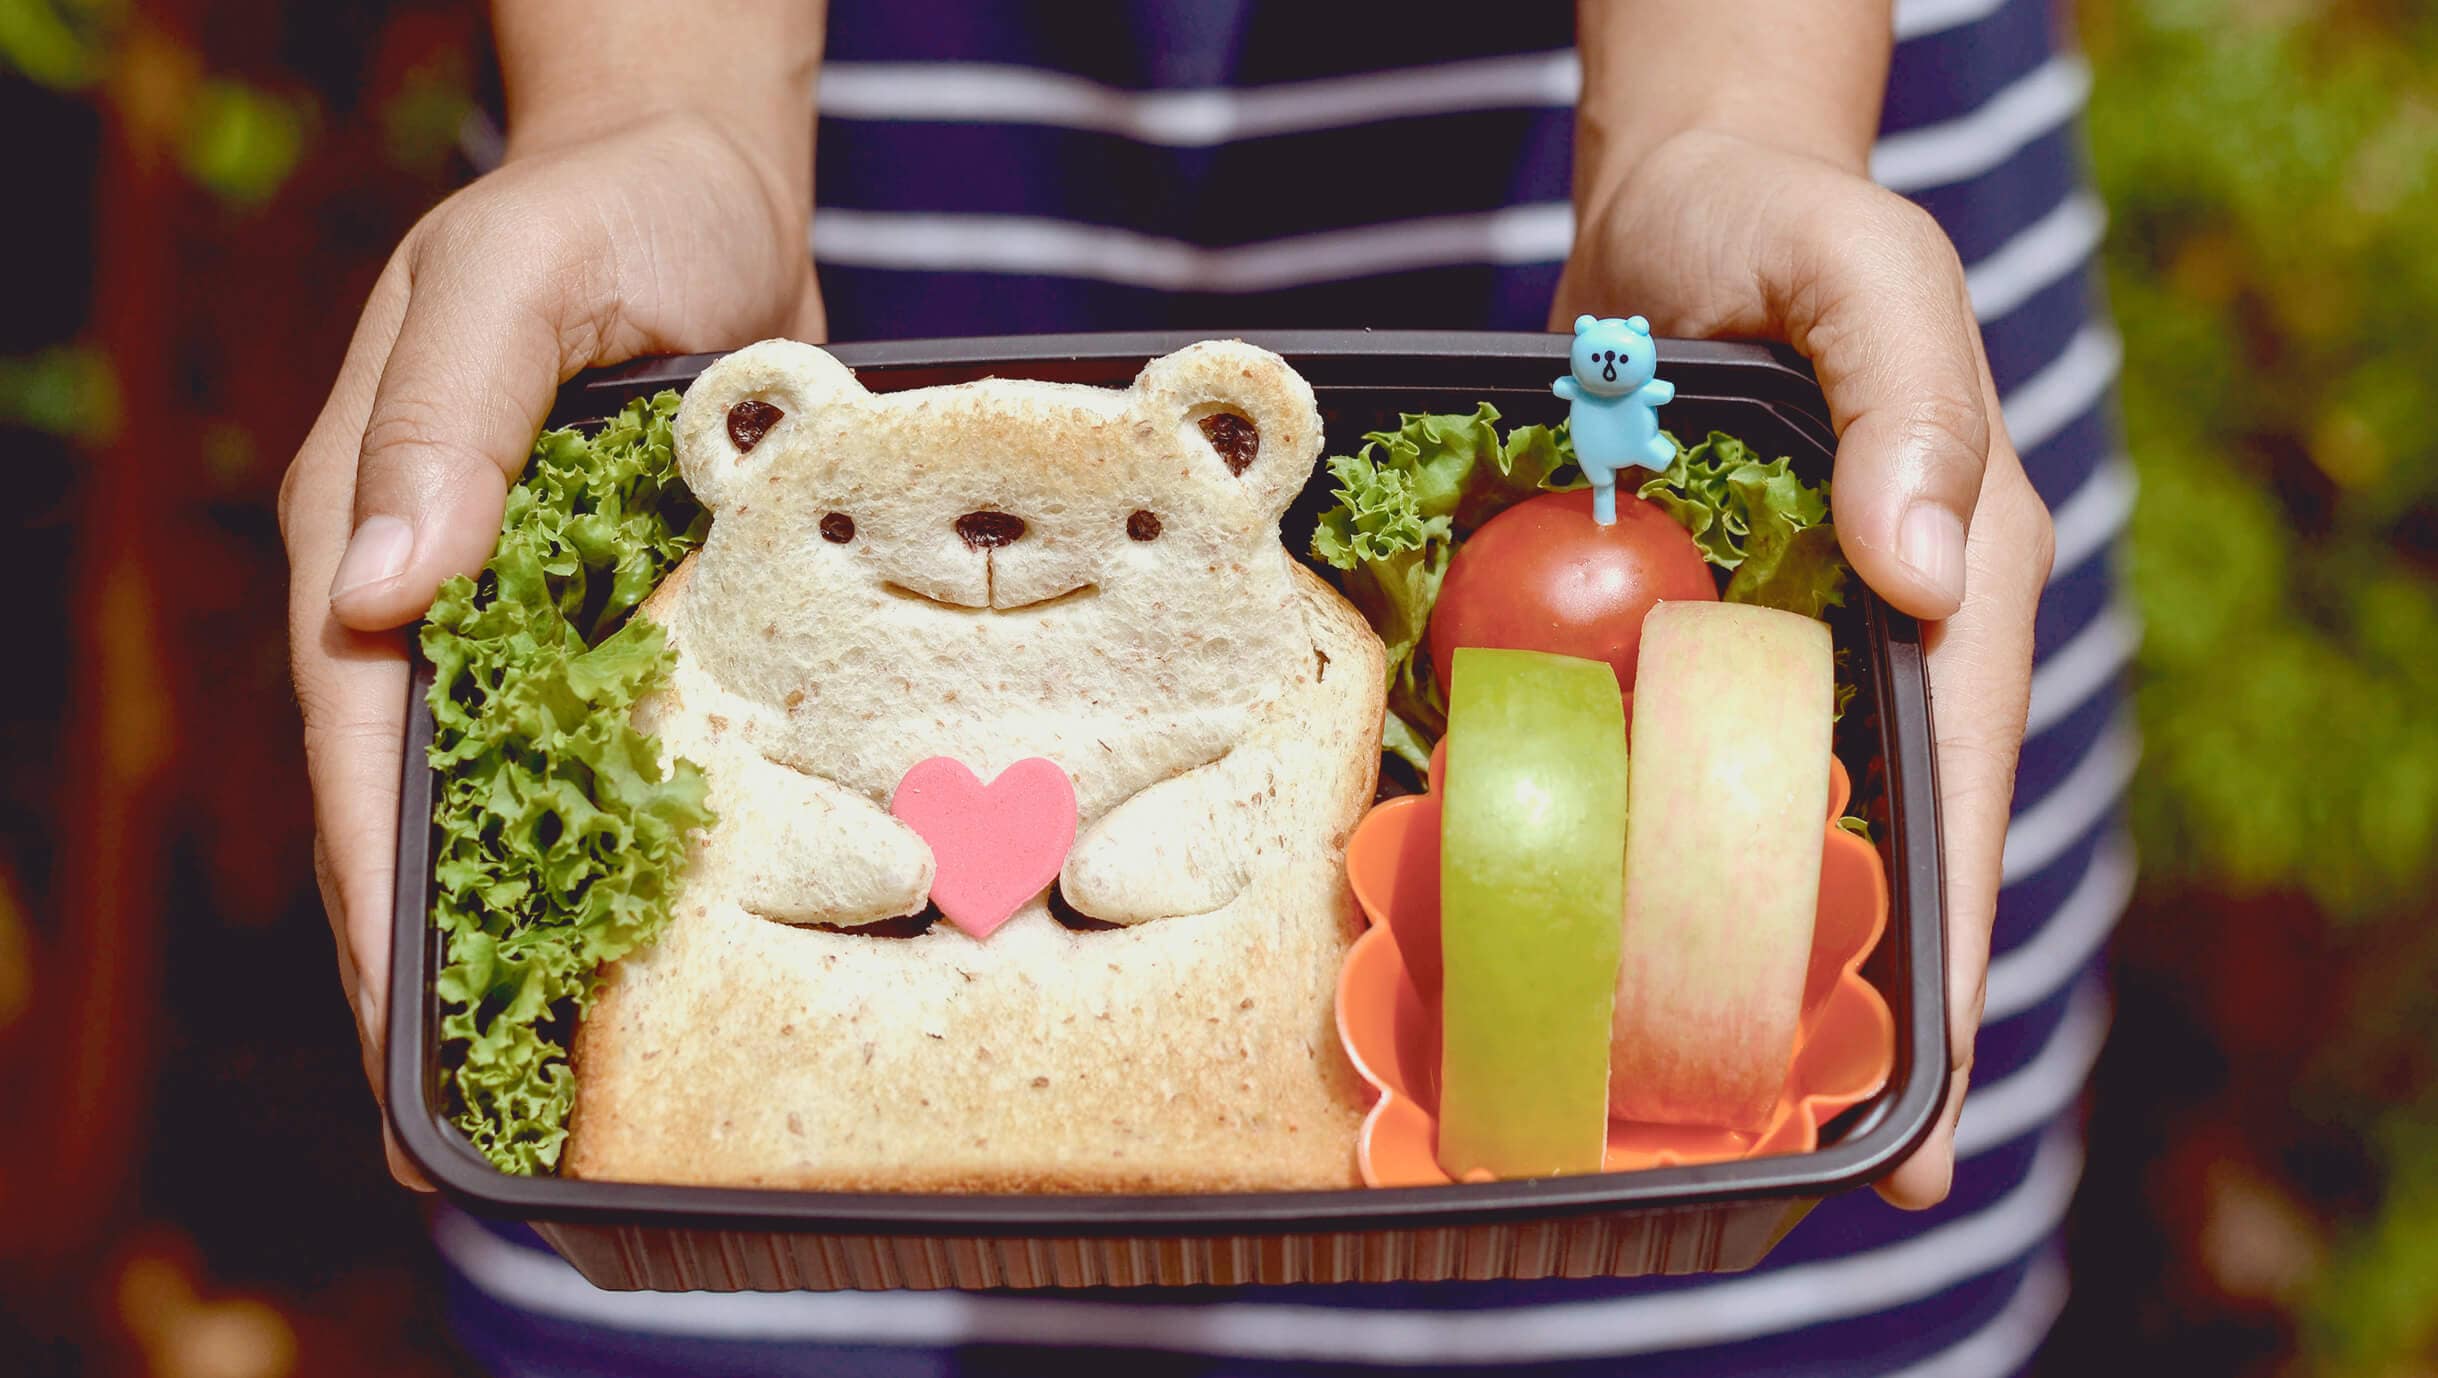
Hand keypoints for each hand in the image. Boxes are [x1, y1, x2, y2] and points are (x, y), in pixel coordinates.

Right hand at [279, 112, 821, 1185]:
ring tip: (575, 1069)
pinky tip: (674, 924)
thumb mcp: (510, 275)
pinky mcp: (622, 607)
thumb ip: (445, 414)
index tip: (399, 1034)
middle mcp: (439, 590)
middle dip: (440, 951)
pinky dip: (629, 833)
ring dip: (535, 915)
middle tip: (476, 1114)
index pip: (357, 743)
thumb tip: (380, 587)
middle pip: (422, 799)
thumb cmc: (599, 210)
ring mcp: (531, 606)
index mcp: (375, 528)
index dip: (373, 894)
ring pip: (515, 789)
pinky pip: (614, 741)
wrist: (702, 180)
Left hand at [1555, 129, 2056, 1207]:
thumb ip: (1904, 400)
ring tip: (1684, 1101)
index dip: (1949, 957)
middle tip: (1804, 1161)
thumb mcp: (1859, 273)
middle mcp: (1879, 642)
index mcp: (1958, 584)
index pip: (1964, 796)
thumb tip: (1928, 574)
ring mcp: (1777, 650)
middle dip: (1852, 1004)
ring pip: (1769, 831)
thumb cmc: (1777, 227)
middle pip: (1878, 850)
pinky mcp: (1678, 636)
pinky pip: (1667, 761)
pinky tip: (1577, 942)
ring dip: (1737, 958)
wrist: (1669, 208)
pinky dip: (1639, 850)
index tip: (1923, 1112)